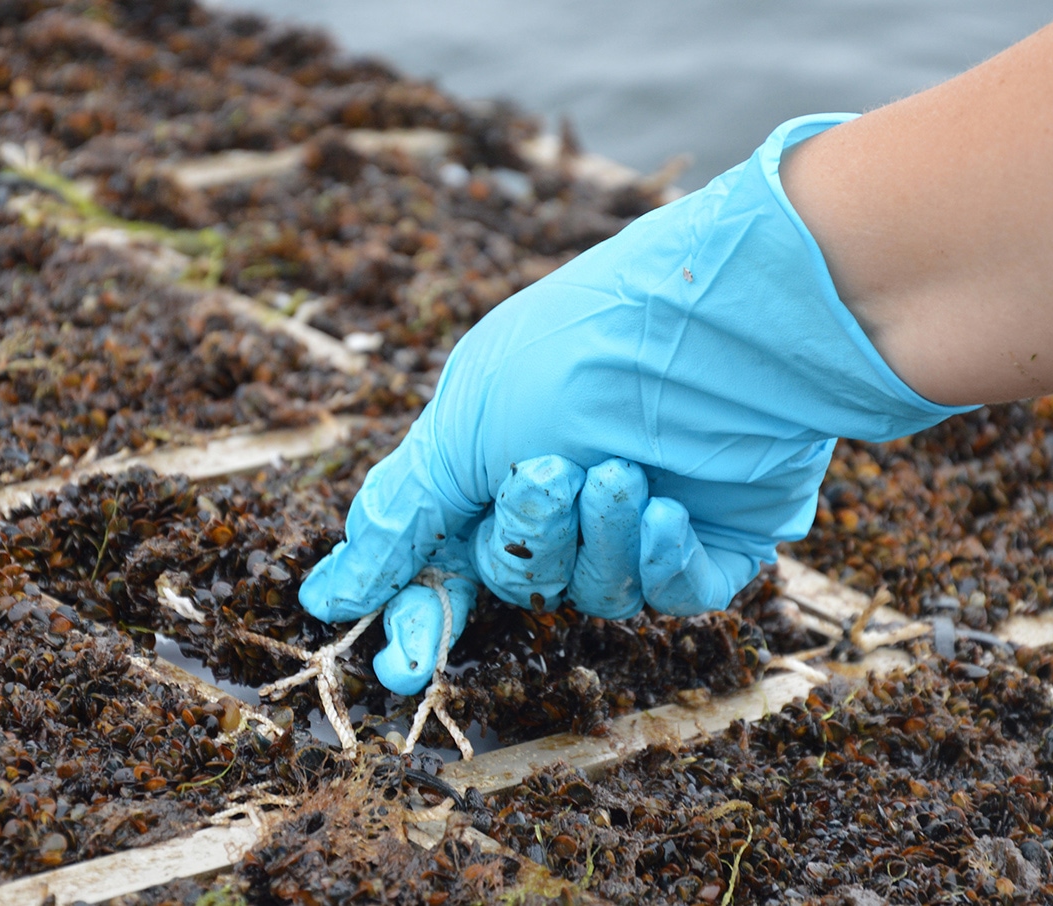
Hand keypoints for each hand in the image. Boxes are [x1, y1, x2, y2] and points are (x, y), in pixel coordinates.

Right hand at [300, 113, 971, 693]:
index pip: (449, 560)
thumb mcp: (468, 421)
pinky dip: (660, 559)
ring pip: (597, 591)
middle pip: (522, 578)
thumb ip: (403, 513)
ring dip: (599, 539)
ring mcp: (645, 515)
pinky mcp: (717, 536)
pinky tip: (666, 506)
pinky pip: (674, 593)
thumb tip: (325, 596)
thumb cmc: (585, 352)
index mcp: (501, 457)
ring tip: (622, 471)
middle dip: (529, 536)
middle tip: (551, 472)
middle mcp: (572, 491)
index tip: (402, 662)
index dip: (424, 613)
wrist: (727, 320)